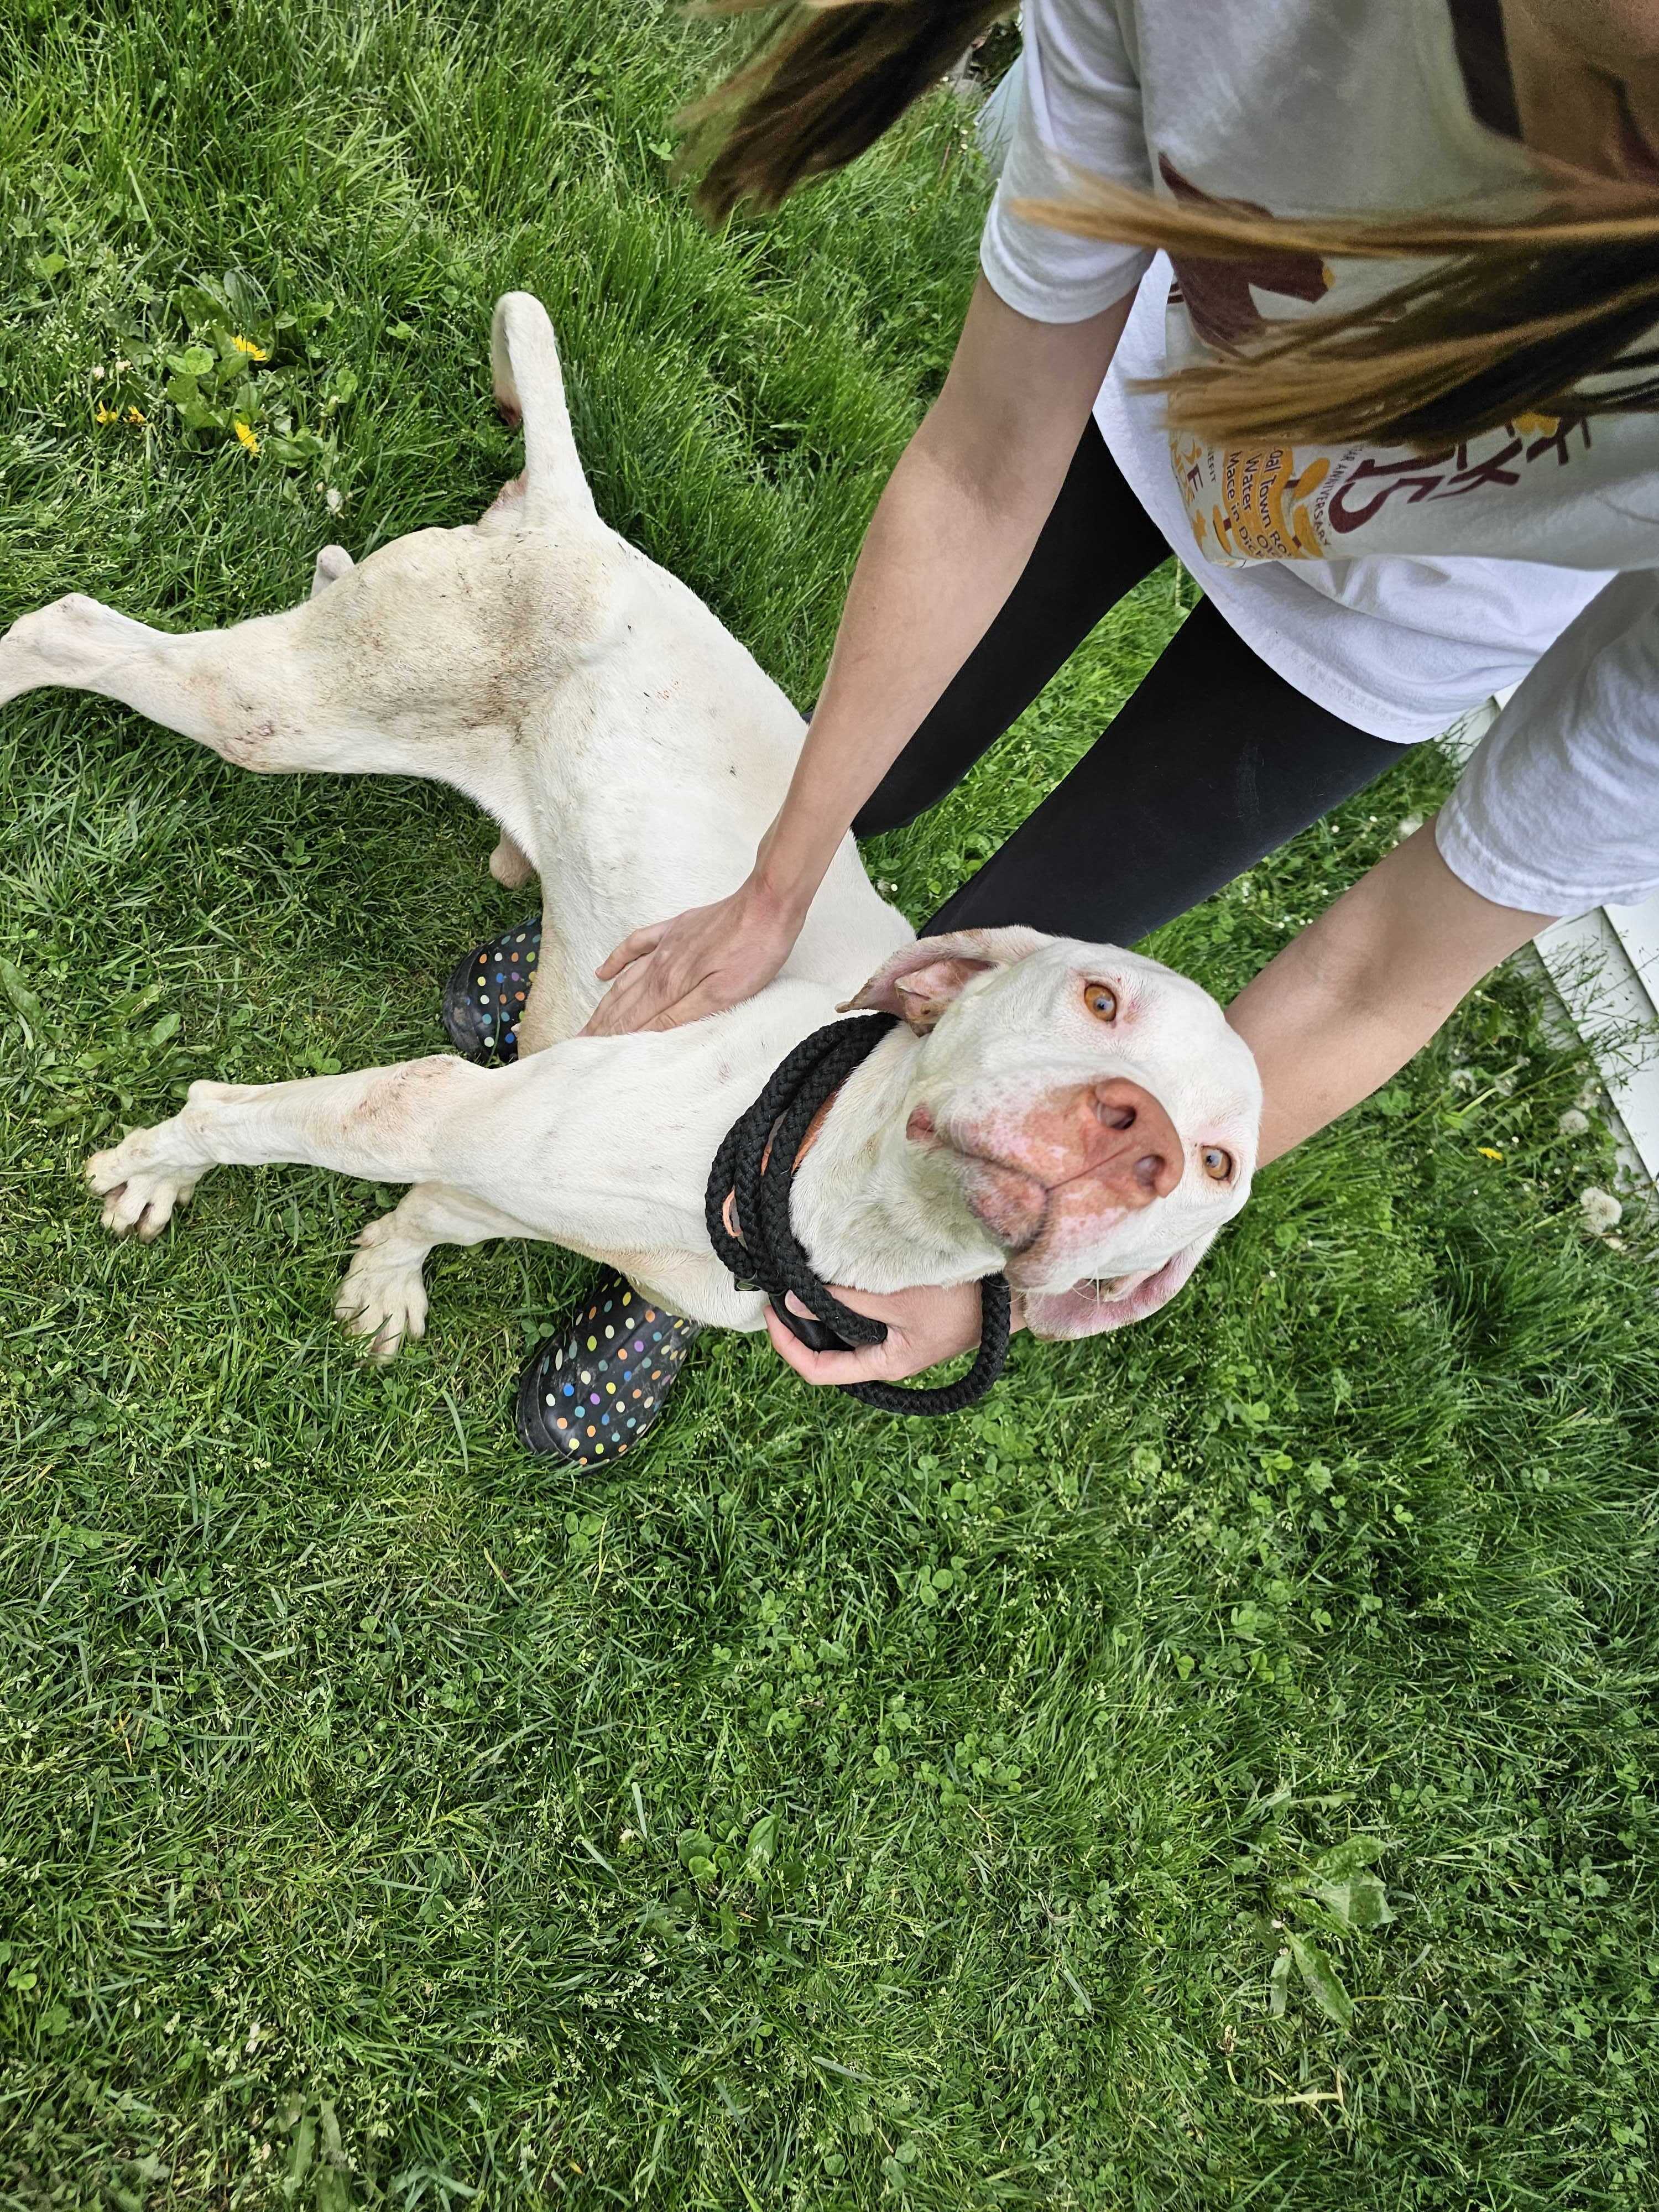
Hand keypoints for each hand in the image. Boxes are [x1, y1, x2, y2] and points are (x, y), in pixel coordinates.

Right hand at [583, 876, 800, 1036]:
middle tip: (577, 1043)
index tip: (585, 1053)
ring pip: (626, 978)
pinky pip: (636, 945)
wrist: (767, 904)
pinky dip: (617, 960)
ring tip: (588, 1021)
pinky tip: (603, 971)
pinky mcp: (676, 929)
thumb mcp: (723, 994)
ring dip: (605, 1002)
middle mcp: (660, 964)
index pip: (631, 1018)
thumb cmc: (753, 952)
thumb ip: (681, 1014)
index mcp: (671, 984)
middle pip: (622, 1001)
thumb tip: (645, 1033)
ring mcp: (666, 944)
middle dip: (600, 1025)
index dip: (609, 1037)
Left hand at [764, 1280, 1022, 1385]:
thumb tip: (793, 1300)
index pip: (818, 1370)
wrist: (1014, 1290)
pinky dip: (845, 1296)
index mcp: (885, 1364)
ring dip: (822, 1308)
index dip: (786, 1346)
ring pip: (845, 1330)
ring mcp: (900, 1338)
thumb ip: (844, 1300)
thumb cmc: (961, 1300)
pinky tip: (836, 1271)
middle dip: (800, 1324)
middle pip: (828, 1350)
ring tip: (801, 1277)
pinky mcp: (910, 1317)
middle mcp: (889, 1357)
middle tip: (779, 1286)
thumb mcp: (896, 1298)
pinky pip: (865, 1313)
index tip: (768, 1311)